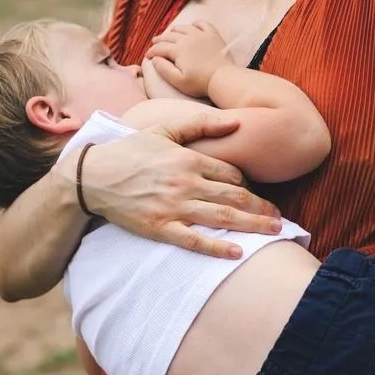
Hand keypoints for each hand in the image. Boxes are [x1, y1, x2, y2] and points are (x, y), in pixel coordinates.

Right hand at [55, 111, 280, 258]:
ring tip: (274, 232)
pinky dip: (217, 247)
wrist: (94, 177)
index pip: (231, 174)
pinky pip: (194, 240)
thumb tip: (237, 121)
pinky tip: (238, 252)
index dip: (249, 185)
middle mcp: (186, 183)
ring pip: (222, 218)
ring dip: (252, 225)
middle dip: (262, 208)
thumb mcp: (164, 129)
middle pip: (234, 197)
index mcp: (189, 158)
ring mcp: (174, 207)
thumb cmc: (130, 152)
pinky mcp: (160, 227)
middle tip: (281, 218)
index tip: (258, 194)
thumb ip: (201, 124)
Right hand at [147, 21, 232, 97]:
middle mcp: (187, 38)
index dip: (151, 51)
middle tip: (154, 42)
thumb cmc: (200, 82)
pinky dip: (196, 23)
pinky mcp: (213, 35)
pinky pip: (203, 24)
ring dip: (174, 30)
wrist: (223, 78)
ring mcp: (201, 35)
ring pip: (184, 28)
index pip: (160, 48)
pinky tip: (193, 25)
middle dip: (160, 39)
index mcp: (177, 50)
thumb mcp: (178, 81)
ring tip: (169, 32)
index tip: (148, 56)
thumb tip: (154, 59)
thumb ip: (164, 69)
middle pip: (169, 36)